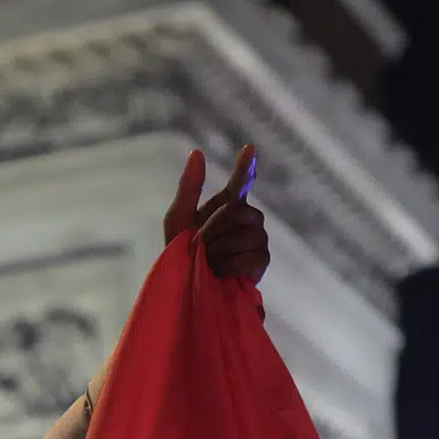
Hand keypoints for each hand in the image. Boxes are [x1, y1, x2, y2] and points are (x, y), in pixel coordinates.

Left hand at [163, 145, 271, 291]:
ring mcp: (257, 240)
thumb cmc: (181, 256)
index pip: (240, 183)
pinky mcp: (261, 262)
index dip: (245, 167)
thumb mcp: (177, 220)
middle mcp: (246, 220)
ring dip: (221, 249)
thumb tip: (197, 152)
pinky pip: (253, 255)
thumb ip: (188, 187)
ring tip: (209, 262)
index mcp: (225, 207)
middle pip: (239, 210)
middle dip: (215, 228)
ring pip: (249, 233)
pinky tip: (221, 273)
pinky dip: (231, 265)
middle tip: (201, 245)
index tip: (249, 148)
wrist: (186, 291)